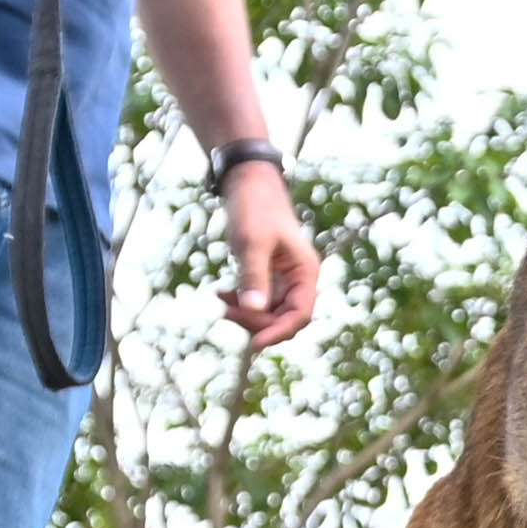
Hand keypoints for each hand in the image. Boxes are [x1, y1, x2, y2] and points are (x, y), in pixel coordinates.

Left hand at [217, 161, 321, 352]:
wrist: (247, 182)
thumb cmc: (255, 208)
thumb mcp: (252, 243)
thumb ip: (253, 276)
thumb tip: (253, 309)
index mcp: (305, 272)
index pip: (300, 315)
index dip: (278, 332)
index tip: (253, 345)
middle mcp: (298, 279)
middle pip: (283, 319)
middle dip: (256, 321)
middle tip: (226, 310)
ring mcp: (283, 279)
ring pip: (268, 313)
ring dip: (245, 313)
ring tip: (221, 299)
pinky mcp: (267, 276)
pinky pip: (257, 301)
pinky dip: (240, 302)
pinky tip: (221, 293)